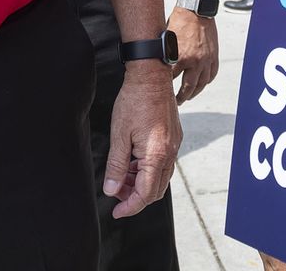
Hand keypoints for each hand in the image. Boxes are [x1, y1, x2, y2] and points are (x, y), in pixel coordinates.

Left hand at [103, 64, 181, 216]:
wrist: (152, 75)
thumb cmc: (134, 101)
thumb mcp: (119, 135)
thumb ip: (116, 166)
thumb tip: (111, 189)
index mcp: (156, 154)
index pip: (146, 194)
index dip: (130, 206)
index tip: (116, 211)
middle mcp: (170, 152)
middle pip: (156, 190)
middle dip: (136, 197)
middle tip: (116, 192)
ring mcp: (174, 144)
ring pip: (161, 177)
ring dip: (142, 183)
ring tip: (122, 176)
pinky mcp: (174, 137)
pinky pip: (164, 163)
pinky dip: (148, 169)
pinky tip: (133, 161)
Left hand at [166, 6, 218, 103]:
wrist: (196, 10)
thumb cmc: (178, 22)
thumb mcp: (166, 40)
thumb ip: (164, 55)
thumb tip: (154, 66)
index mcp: (180, 57)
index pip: (171, 80)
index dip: (165, 88)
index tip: (161, 94)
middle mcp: (194, 61)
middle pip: (188, 88)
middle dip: (181, 97)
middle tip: (177, 102)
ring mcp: (206, 60)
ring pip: (201, 84)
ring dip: (195, 92)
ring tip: (188, 96)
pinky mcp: (213, 56)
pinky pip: (211, 74)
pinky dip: (206, 81)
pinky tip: (201, 83)